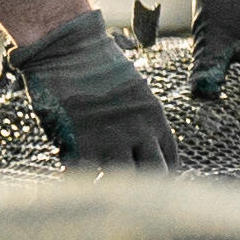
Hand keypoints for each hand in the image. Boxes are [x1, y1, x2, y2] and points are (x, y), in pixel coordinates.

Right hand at [18, 10, 178, 169]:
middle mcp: (139, 132)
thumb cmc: (96, 65)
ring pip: (122, 179)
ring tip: (97, 183)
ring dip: (110, 183)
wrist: (68, 49)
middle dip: (143, 184)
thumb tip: (137, 144)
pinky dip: (79, 179)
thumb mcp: (132, 91)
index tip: (150, 182)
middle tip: (127, 190)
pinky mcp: (82, 145)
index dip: (161, 174)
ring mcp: (111, 141)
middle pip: (154, 174)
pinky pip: (85, 175)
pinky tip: (73, 175)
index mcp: (154, 118)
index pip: (171, 160)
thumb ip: (139, 119)